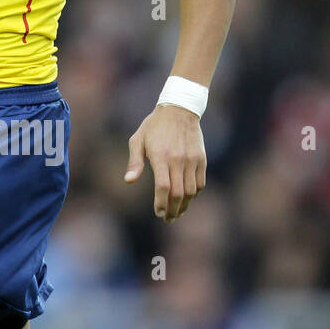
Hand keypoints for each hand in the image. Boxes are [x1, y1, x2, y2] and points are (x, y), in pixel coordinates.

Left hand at [124, 104, 206, 221]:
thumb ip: (134, 162)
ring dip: (184, 205)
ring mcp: (191, 160)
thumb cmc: (154, 126)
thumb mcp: (138, 140)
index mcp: (160, 156)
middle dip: (172, 210)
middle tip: (168, 219)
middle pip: (178, 194)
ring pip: (191, 191)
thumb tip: (128, 181)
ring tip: (177, 212)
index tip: (158, 213)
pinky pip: (200, 183)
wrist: (179, 109)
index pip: (163, 187)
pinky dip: (194, 194)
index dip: (160, 203)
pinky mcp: (201, 159)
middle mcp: (178, 160)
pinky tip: (187, 199)